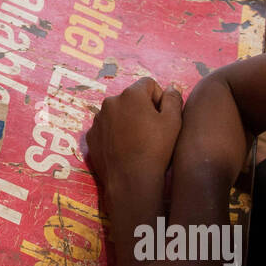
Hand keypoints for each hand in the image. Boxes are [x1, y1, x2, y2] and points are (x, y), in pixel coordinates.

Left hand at [86, 77, 182, 191]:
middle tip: (152, 131)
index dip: (159, 98)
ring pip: (117, 113)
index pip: (148, 84)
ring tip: (138, 142)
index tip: (162, 117)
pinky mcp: (91, 136)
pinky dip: (115, 134)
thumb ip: (173, 99)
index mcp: (131, 94)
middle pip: (131, 98)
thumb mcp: (174, 121)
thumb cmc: (156, 149)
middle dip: (142, 109)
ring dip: (127, 121)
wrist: (130, 180)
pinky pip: (106, 128)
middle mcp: (110, 102)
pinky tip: (125, 149)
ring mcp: (98, 119)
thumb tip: (169, 88)